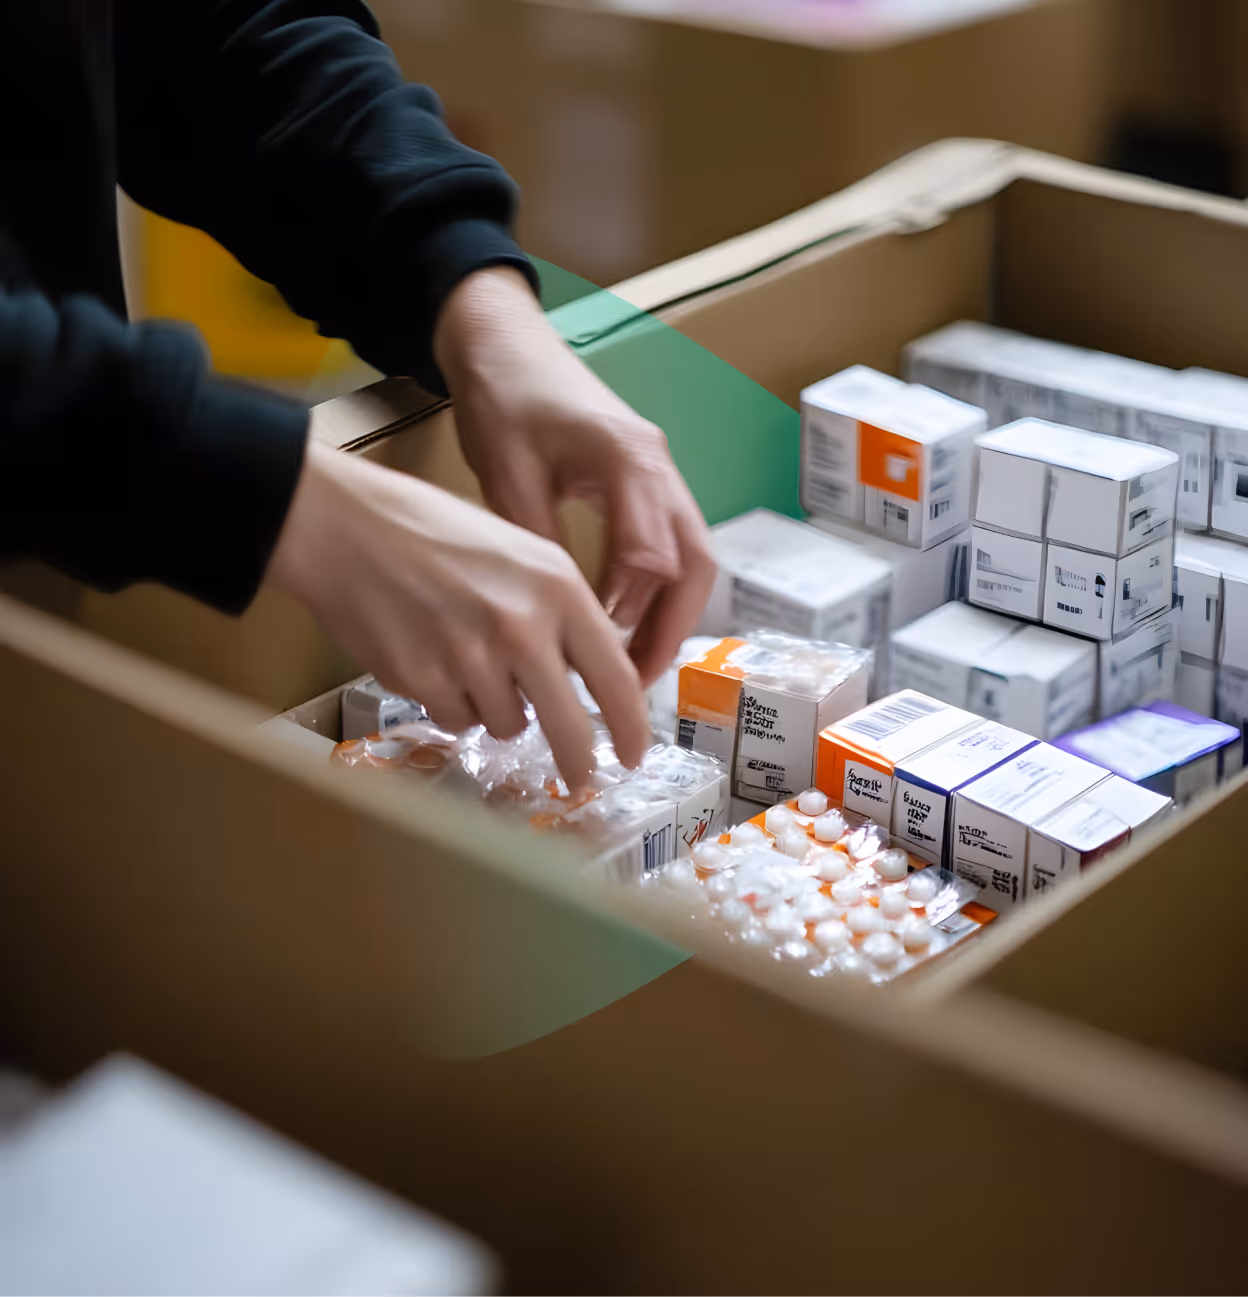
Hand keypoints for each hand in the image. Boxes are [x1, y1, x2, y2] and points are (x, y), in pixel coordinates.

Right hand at [267, 439, 650, 789]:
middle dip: (578, 762)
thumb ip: (563, 614)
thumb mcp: (524, 555)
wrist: (349, 528)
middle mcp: (520, 626)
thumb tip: (594, 678)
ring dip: (498, 711)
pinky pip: (457, 720)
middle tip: (580, 777)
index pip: (615, 677)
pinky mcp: (422, 680)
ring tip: (468, 661)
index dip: (632, 726)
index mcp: (557, 588)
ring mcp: (469, 657)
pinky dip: (452, 704)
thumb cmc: (437, 535)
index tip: (635, 752)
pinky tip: (434, 662)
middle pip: (568, 726)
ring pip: (508, 725)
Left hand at [433, 266, 715, 687]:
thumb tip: (565, 617)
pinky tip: (622, 621)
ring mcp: (660, 472)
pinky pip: (668, 544)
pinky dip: (653, 589)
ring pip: (690, 558)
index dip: (630, 613)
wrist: (503, 340)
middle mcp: (659, 467)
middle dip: (672, 629)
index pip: (653, 556)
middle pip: (697, 564)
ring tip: (630, 666)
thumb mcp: (507, 475)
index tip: (598, 651)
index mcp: (630, 459)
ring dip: (668, 615)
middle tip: (635, 684)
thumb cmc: (502, 397)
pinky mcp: (647, 479)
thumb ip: (541, 543)